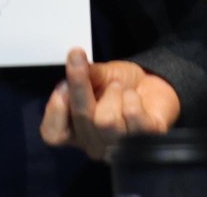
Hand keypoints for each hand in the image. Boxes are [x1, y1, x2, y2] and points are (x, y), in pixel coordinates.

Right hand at [41, 48, 179, 159]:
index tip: (62, 84)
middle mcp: (94, 145)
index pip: (53, 134)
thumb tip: (74, 57)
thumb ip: (83, 73)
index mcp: (75, 132)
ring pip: (106, 121)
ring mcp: (119, 149)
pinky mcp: (144, 142)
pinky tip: (135, 98)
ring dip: (114, 93)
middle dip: (82, 85)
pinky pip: (132, 115)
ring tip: (120, 89)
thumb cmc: (120, 84)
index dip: (56, 110)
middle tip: (83, 62)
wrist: (152, 84)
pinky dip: (132, 98)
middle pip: (82, 119)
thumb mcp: (96, 75)